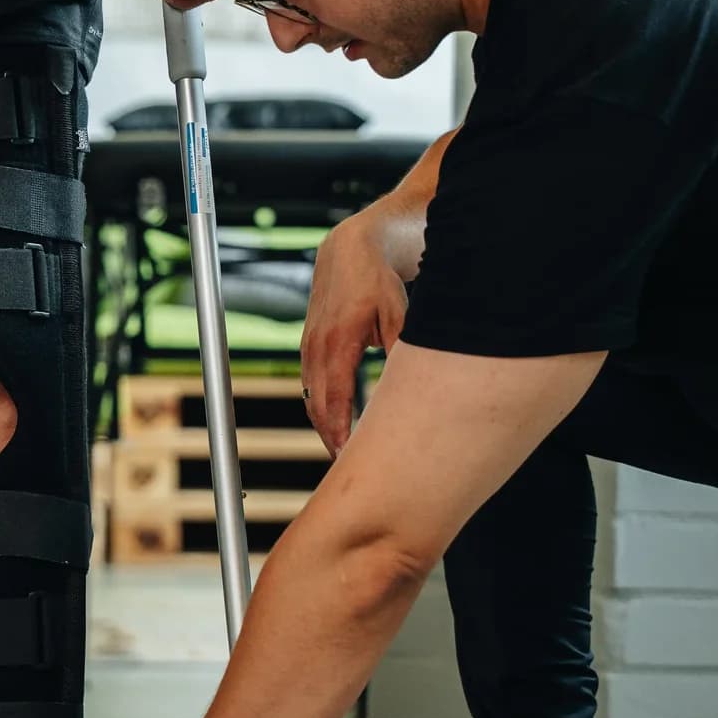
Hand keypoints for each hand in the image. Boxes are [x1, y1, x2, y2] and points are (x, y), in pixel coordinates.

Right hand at [301, 210, 408, 456]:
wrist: (347, 253)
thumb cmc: (377, 283)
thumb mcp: (396, 316)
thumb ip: (399, 352)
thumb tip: (409, 388)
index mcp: (340, 340)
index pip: (335, 397)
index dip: (339, 429)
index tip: (347, 455)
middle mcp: (317, 346)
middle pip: (317, 404)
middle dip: (329, 436)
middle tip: (345, 465)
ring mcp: (308, 345)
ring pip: (310, 396)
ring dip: (322, 424)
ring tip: (340, 450)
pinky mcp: (307, 344)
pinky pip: (309, 384)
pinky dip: (319, 406)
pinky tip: (332, 422)